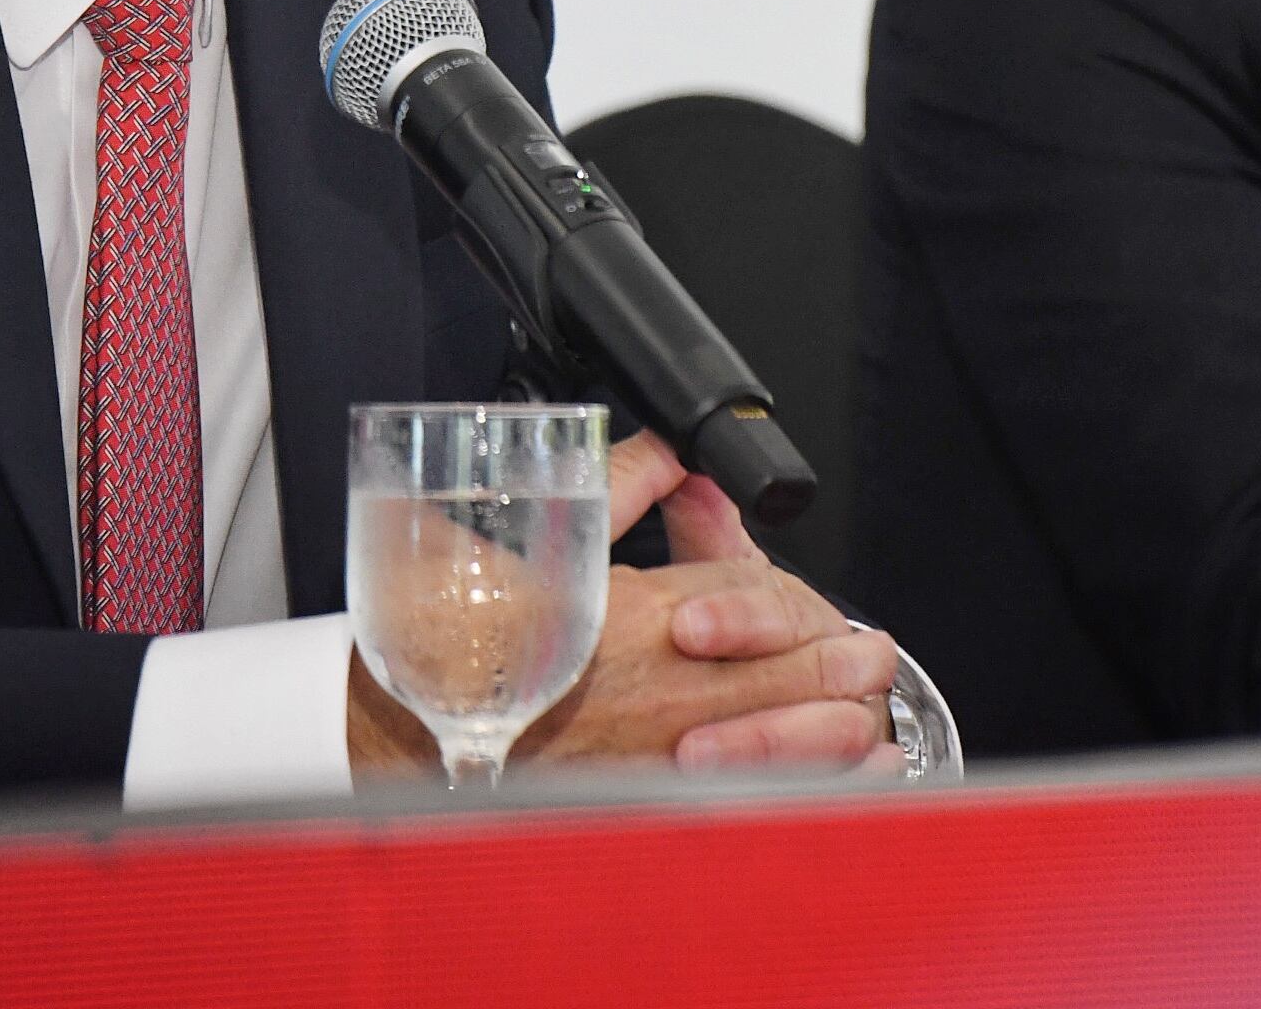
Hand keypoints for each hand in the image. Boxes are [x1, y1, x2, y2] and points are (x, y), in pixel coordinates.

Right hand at [347, 430, 900, 780]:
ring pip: (791, 748)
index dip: (789, 597)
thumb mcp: (530, 540)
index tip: (803, 602)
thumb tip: (666, 452)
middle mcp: (664, 696)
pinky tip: (833, 784)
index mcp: (638, 619)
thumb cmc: (454, 642)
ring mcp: (663, 762)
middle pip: (795, 675)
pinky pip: (760, 807)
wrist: (396, 738)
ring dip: (835, 725)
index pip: (761, 601)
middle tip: (863, 653)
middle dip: (840, 660)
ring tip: (858, 710)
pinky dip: (810, 794)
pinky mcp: (651, 808)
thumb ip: (611, 485)